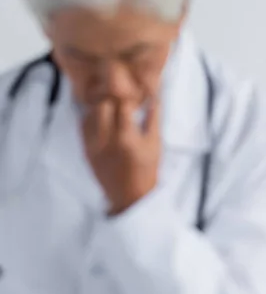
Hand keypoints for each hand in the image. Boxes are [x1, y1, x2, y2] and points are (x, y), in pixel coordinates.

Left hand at [82, 99, 160, 214]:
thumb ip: (153, 119)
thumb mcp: (155, 144)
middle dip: (113, 102)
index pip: (122, 105)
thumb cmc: (146, 170)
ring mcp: (93, 146)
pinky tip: (102, 122)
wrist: (129, 195)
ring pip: (90, 114)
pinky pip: (82, 126)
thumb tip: (153, 98)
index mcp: (127, 138)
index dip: (129, 100)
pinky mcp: (86, 150)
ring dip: (101, 109)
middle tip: (121, 107)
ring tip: (112, 114)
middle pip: (102, 106)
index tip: (134, 103)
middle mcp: (107, 141)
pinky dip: (91, 119)